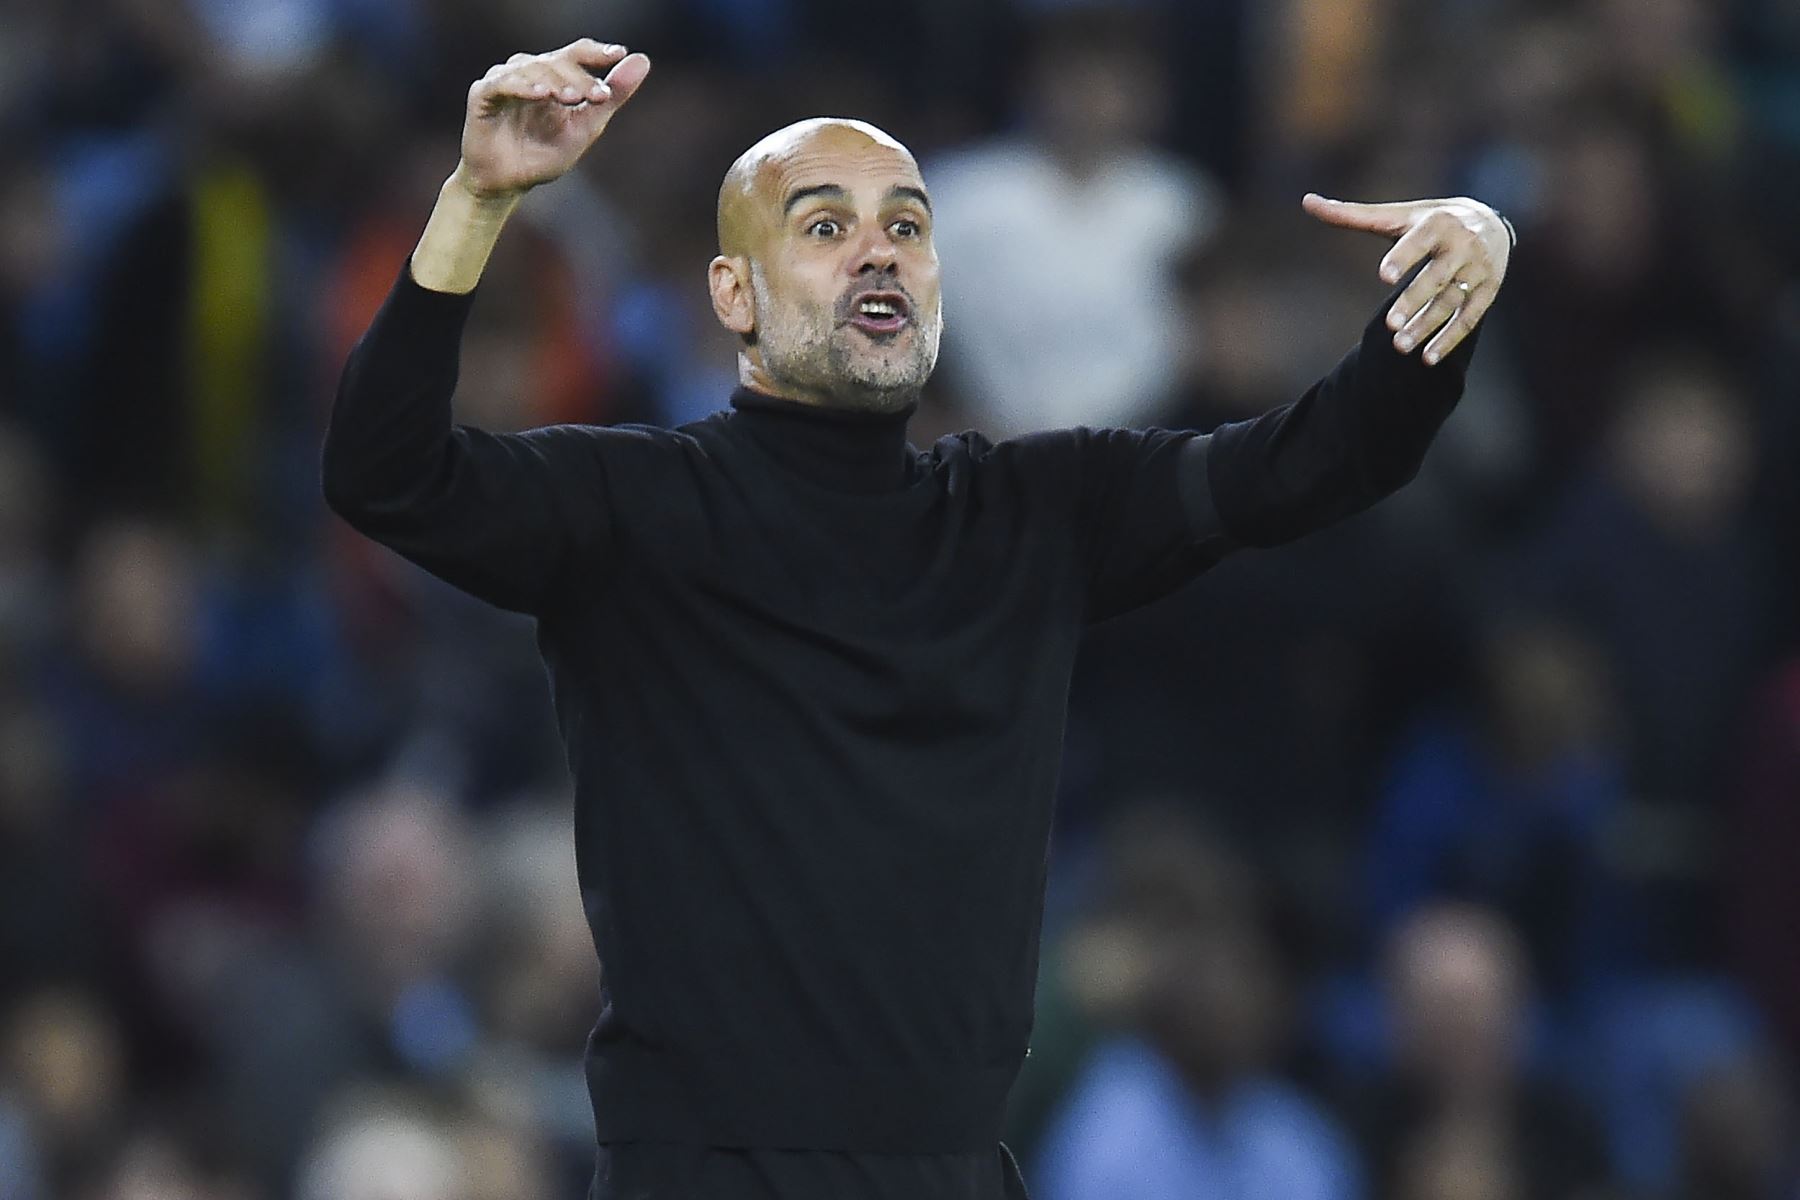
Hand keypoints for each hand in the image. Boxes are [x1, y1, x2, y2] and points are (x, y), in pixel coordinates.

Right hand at [455, 39, 651, 199]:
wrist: (508, 184)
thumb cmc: (544, 155)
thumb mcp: (586, 128)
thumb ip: (613, 96)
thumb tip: (643, 60)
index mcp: (554, 76)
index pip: (577, 53)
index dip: (598, 51)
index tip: (620, 53)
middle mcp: (529, 71)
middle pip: (558, 61)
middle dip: (580, 78)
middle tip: (600, 96)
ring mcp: (504, 80)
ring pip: (532, 68)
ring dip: (555, 81)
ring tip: (573, 97)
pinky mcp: (483, 94)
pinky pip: (502, 83)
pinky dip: (522, 86)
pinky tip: (540, 95)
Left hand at [1302, 194, 1510, 365]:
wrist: (1492, 223)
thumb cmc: (1430, 221)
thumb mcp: (1397, 214)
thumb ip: (1353, 214)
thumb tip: (1306, 201)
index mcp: (1439, 222)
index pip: (1420, 240)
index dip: (1404, 257)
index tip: (1384, 276)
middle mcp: (1463, 245)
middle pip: (1436, 278)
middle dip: (1414, 301)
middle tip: (1389, 324)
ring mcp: (1478, 270)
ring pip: (1451, 302)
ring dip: (1427, 326)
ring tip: (1399, 346)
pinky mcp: (1488, 291)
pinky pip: (1469, 319)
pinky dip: (1449, 340)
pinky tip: (1428, 359)